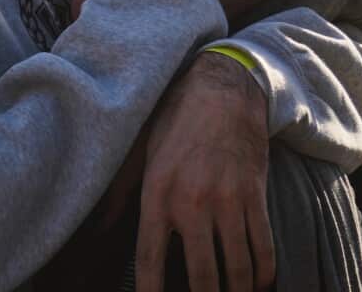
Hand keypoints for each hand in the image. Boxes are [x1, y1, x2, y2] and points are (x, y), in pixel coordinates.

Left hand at [136, 52, 274, 291]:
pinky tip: (258, 283)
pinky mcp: (255, 196)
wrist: (223, 89)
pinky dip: (263, 272)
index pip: (150, 260)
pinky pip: (263, 246)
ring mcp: (228, 201)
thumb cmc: (175, 120)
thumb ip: (118, 193)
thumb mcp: (139, 152)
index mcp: (158, 194)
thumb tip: (97, 229)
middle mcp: (192, 203)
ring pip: (236, 269)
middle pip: (201, 276)